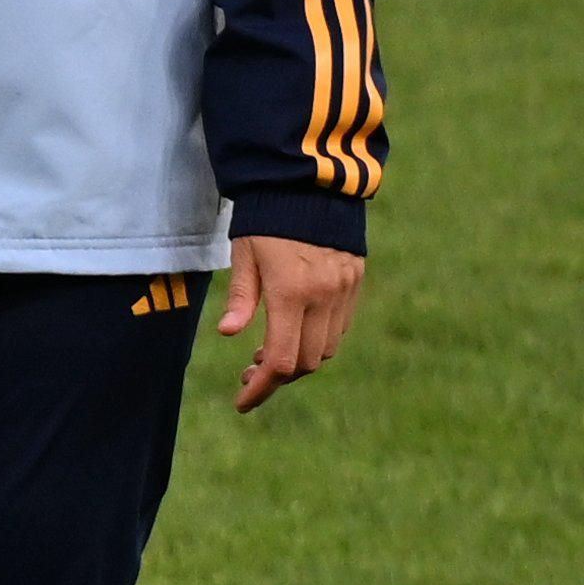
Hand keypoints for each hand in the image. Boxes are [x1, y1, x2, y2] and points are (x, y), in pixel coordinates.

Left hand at [218, 232, 366, 415]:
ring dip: (298, 360)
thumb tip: (229, 334)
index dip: (260, 390)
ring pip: (325, 349)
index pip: (280, 360)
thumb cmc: (266, 217)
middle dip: (276, 378)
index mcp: (291, 292)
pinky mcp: (355, 281)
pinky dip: (317, 340)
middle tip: (249, 374)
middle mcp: (323, 295)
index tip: (242, 402)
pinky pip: (339, 327)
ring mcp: (344, 289)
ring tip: (266, 352)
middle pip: (304, 362)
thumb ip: (241, 296)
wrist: (310, 182)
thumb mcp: (245, 255)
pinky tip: (293, 331)